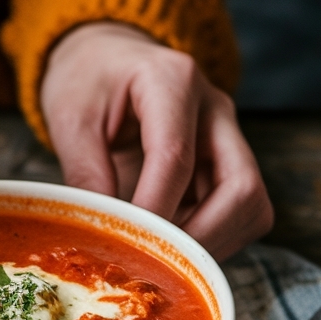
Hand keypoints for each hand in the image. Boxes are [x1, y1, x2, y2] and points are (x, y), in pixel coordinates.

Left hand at [40, 21, 272, 261]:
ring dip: (211, 242)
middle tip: (155, 260)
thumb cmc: (88, 81)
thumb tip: (107, 230)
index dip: (154, 210)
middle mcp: (215, 109)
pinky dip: (210, 238)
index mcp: (172, 82)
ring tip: (161, 254)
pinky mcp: (228, 163)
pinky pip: (239, 214)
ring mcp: (228, 137)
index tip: (128, 243)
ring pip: (251, 206)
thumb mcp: (69, 117)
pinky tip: (171, 242)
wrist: (107, 59)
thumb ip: (85, 171)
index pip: (176, 158)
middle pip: (241, 187)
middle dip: (201, 236)